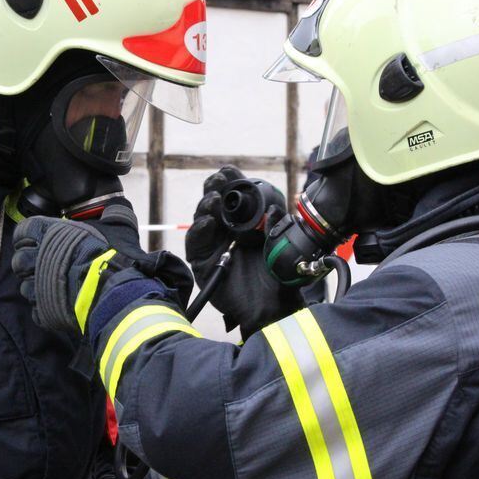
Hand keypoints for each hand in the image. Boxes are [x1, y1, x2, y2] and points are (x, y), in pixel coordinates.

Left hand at [12, 204, 191, 336]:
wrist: (111, 292)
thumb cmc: (110, 256)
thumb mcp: (115, 227)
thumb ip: (110, 216)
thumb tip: (116, 207)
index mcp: (49, 234)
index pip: (23, 231)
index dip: (27, 236)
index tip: (36, 241)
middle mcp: (37, 259)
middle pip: (19, 260)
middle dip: (28, 263)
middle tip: (45, 266)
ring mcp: (37, 286)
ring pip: (24, 286)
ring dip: (36, 286)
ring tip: (56, 286)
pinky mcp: (43, 311)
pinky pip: (36, 309)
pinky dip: (45, 306)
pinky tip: (60, 303)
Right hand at [185, 166, 303, 336]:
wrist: (274, 306)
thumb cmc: (279, 274)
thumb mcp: (282, 243)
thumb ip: (277, 224)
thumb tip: (273, 207)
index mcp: (244, 222)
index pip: (232, 195)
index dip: (228, 182)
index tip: (230, 172)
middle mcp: (225, 231)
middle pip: (212, 203)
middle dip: (213, 188)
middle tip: (219, 182)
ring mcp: (212, 247)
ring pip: (201, 219)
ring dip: (206, 206)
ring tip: (214, 200)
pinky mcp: (203, 264)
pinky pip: (195, 244)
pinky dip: (200, 231)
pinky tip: (208, 222)